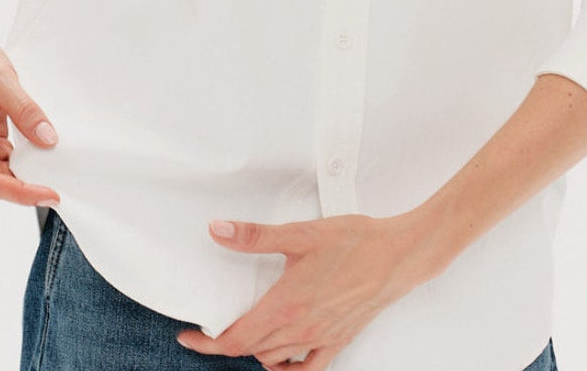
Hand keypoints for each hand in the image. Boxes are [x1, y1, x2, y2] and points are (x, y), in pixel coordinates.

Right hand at [0, 22, 60, 208]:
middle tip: (60, 182)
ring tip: (52, 163)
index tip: (49, 194)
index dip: (21, 193)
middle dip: (26, 184)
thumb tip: (47, 139)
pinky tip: (37, 147)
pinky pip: (1, 154)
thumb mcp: (2, 79)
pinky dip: (20, 154)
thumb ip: (25, 111)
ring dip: (24, 169)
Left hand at [172, 211, 431, 368]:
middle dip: (226, 344)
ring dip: (255, 350)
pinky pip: (308, 370)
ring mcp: (320, 339)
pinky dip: (288, 370)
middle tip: (210, 328)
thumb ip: (254, 236)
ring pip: (275, 359)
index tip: (188, 337)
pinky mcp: (338, 340)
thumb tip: (218, 229)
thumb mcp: (300, 233)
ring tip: (243, 332)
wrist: (398, 255)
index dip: (206, 344)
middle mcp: (300, 330)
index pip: (235, 339)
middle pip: (251, 351)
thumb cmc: (355, 242)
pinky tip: (280, 361)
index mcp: (286, 306)